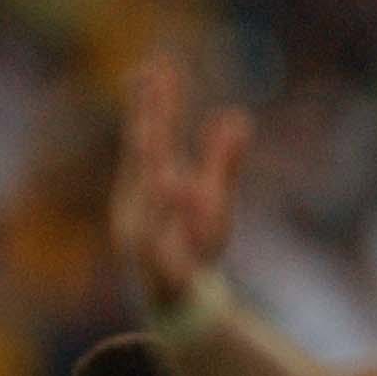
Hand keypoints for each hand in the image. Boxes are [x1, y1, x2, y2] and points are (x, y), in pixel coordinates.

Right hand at [110, 56, 250, 307]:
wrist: (180, 308)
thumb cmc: (192, 252)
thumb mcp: (213, 202)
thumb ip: (222, 161)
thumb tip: (236, 116)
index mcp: (149, 189)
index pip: (150, 138)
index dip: (153, 104)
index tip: (156, 67)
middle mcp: (139, 209)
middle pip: (145, 157)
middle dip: (148, 123)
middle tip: (152, 84)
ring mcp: (145, 237)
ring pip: (151, 196)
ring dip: (152, 161)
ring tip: (153, 128)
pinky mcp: (158, 265)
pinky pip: (165, 235)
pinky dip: (173, 214)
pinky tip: (179, 185)